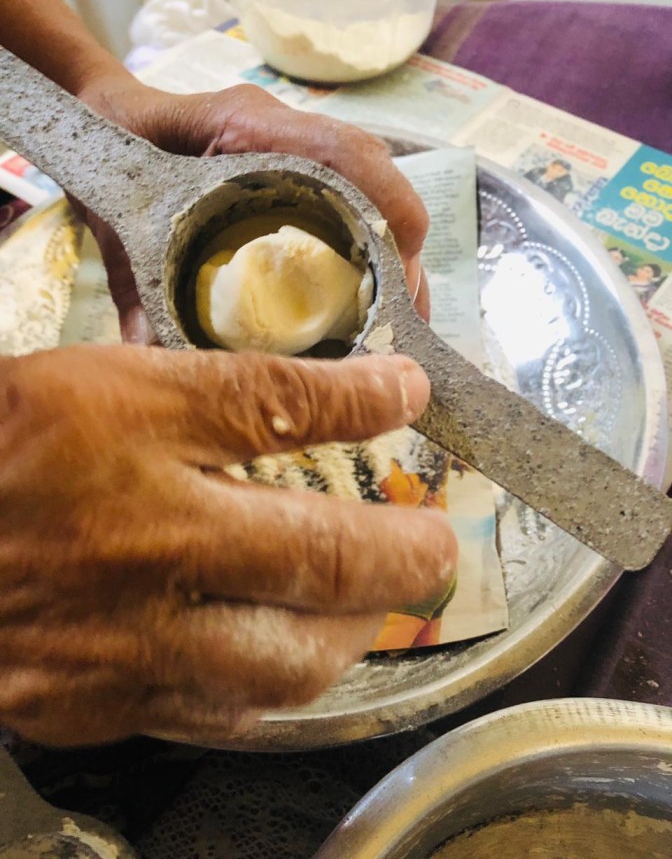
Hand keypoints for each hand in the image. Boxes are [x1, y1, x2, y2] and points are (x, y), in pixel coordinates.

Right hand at [0, 347, 455, 745]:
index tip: (410, 395)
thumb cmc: (2, 452)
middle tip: (433, 547)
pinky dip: (274, 682)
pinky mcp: (98, 704)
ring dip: (354, 633)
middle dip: (404, 554)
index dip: (362, 399)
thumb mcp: (105, 384)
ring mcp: (120, 639)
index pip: (275, 404)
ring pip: (286, 661)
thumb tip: (330, 382)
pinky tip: (286, 653)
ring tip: (373, 607)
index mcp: (125, 433)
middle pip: (318, 557)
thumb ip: (224, 388)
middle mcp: (137, 541)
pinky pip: (221, 712)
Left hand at [77, 79, 430, 341]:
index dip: (390, 206)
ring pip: (371, 195)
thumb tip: (152, 363)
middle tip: (408, 324)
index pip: (346, 153)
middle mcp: (286, 135)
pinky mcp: (297, 174)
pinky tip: (363, 302)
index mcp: (248, 127)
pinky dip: (368, 253)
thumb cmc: (115, 146)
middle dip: (403, 253)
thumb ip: (135, 289)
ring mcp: (298, 151)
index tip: (406, 273)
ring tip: (396, 323)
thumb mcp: (120, 221)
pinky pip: (350, 206)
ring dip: (393, 257)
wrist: (107, 112)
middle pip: (375, 182)